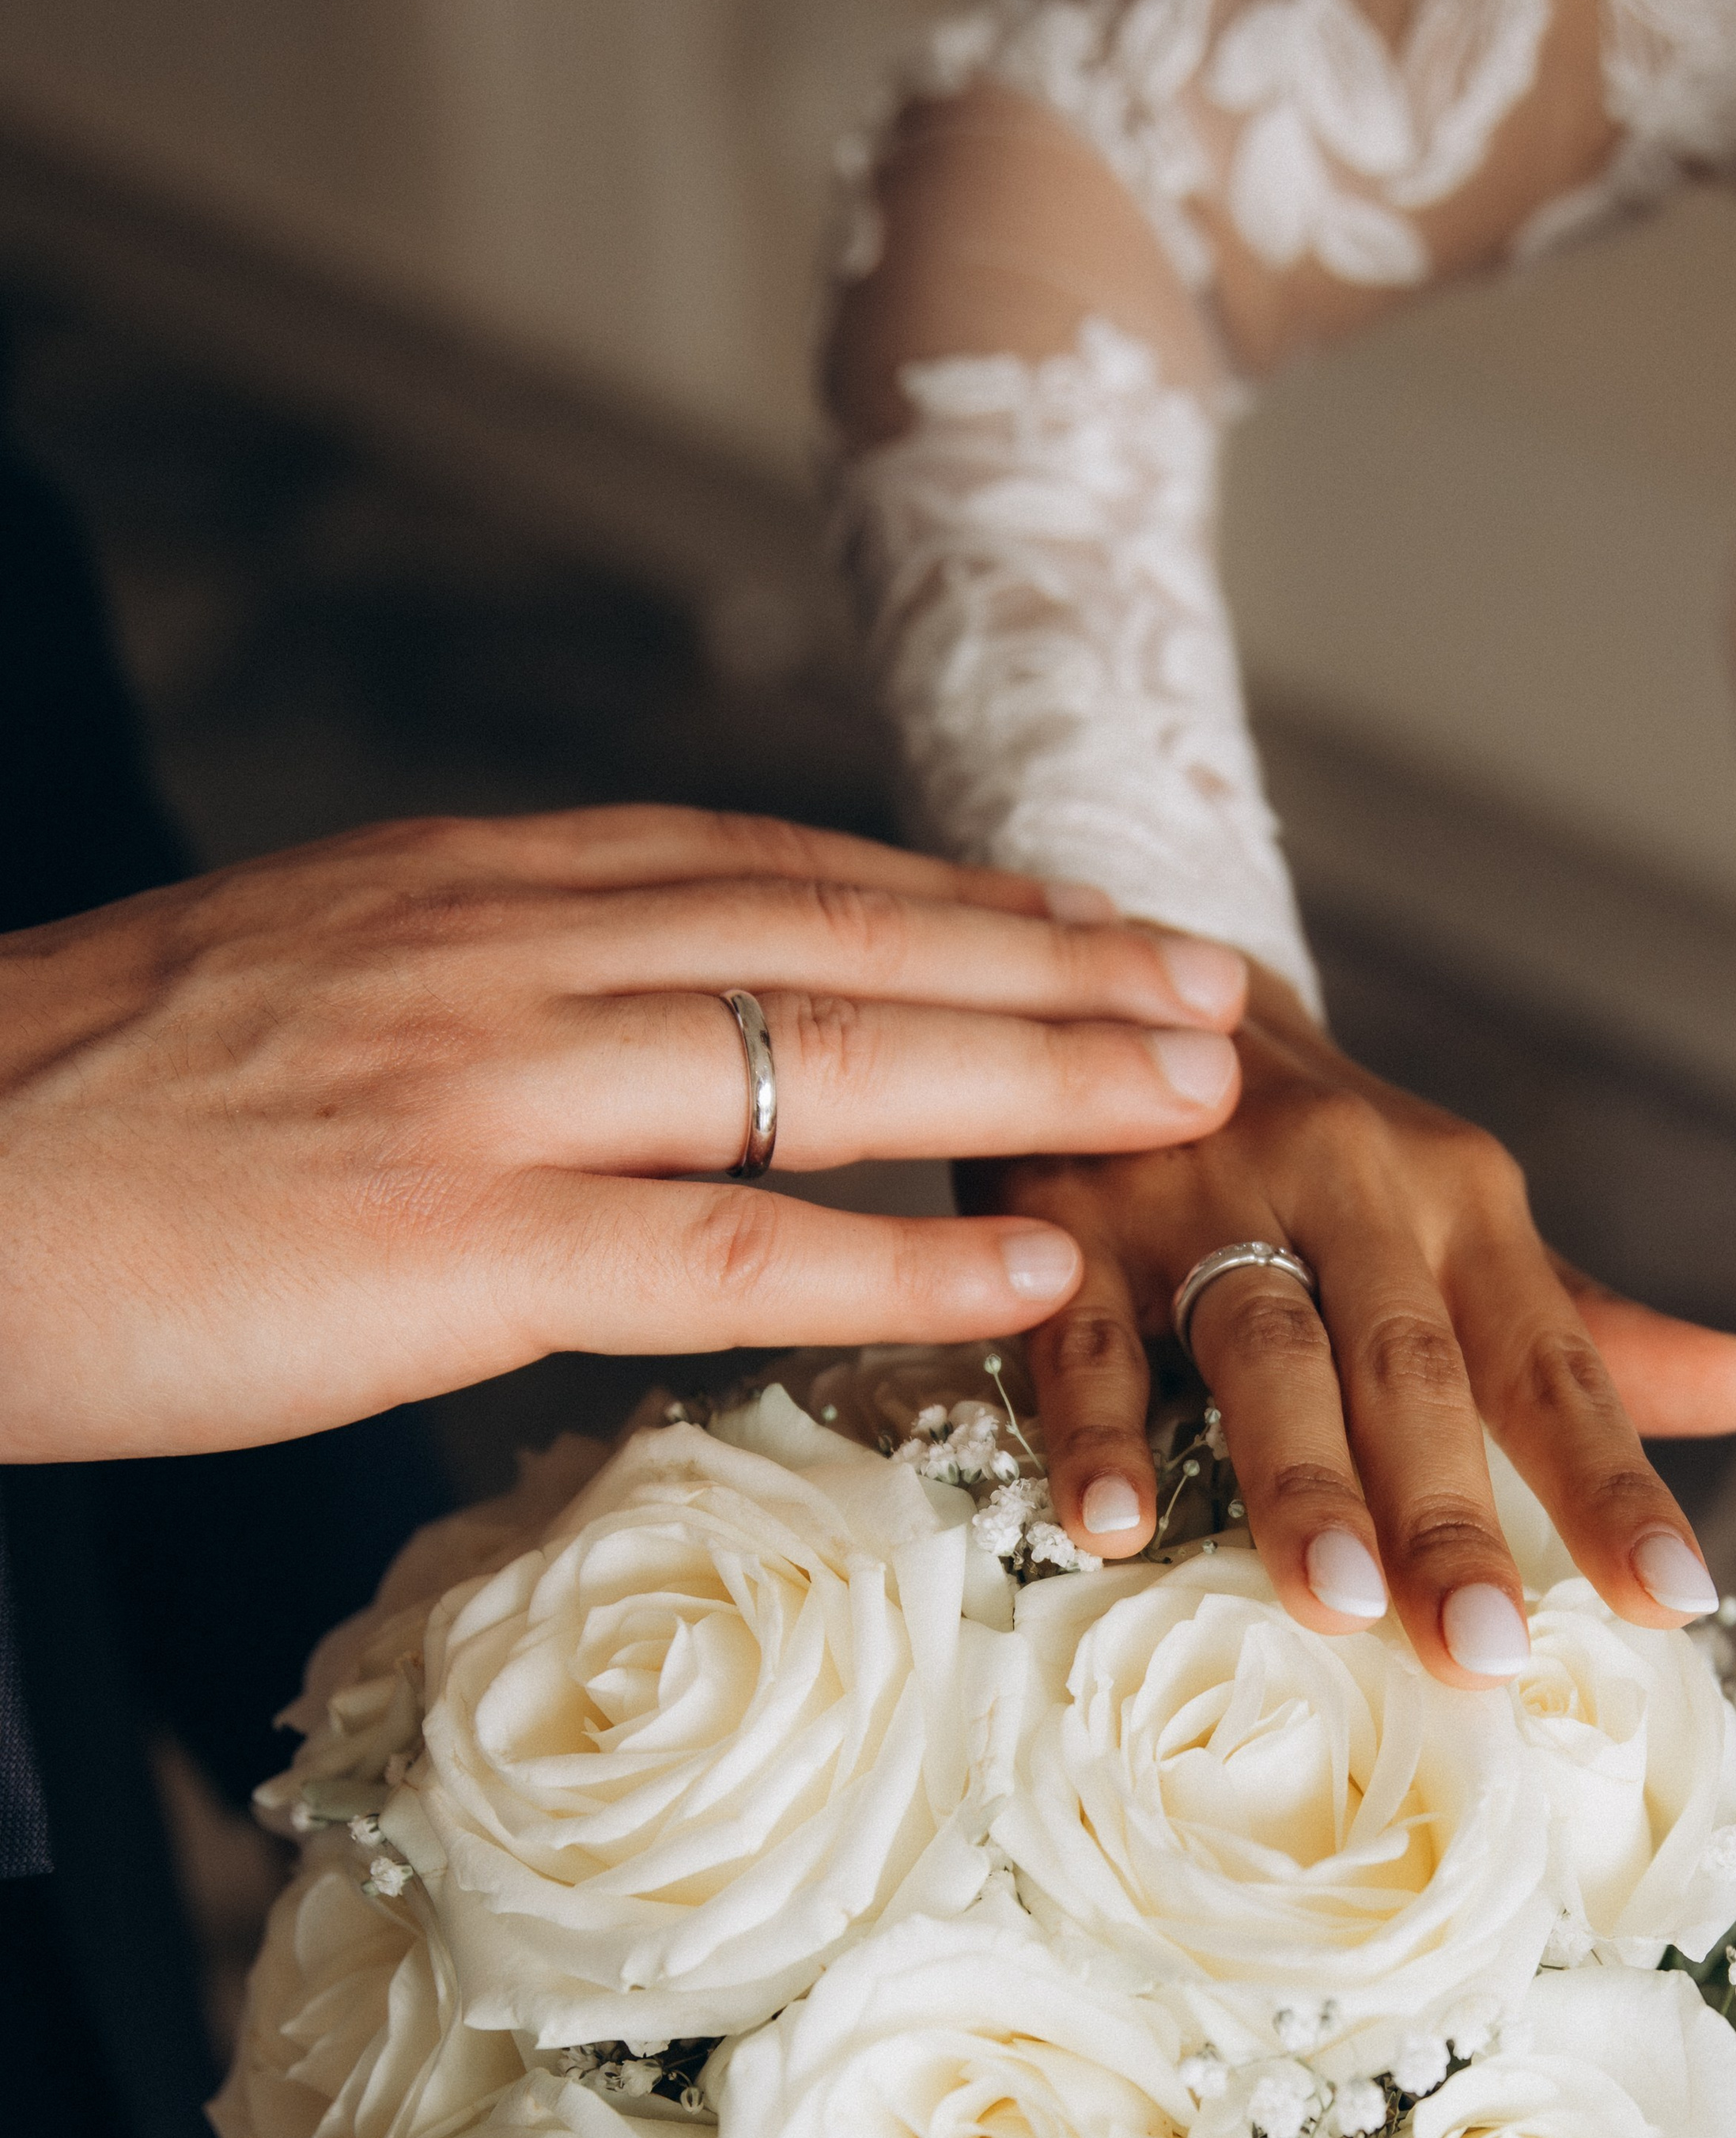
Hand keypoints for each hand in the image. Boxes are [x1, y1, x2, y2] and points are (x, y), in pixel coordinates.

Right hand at [0, 805, 1246, 1462]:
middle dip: (1053, 965)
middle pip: (844, 936)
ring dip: (1033, 1075)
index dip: (956, 901)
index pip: (772, 871)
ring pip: (823, 1057)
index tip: (1089, 927)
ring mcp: (483, 1080)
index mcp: (470, 885)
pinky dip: (894, 1252)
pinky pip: (721, 1243)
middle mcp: (503, 944)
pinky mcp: (443, 1235)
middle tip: (1220, 990)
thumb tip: (612, 1057)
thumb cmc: (75, 1119)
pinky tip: (1029, 1266)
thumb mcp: (304, 999)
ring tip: (1200, 1101)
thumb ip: (477, 1002)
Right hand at [964, 967, 1735, 1686]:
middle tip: (1488, 1654)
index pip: (1551, 1362)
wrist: (1147, 981)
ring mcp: (1202, 1195)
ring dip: (1299, 1474)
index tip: (1679, 1602)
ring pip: (1264, 1344)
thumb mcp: (1460, 1221)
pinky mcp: (1072, 1218)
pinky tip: (1113, 1527)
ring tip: (1336, 1602)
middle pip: (1411, 1368)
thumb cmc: (1326, 1153)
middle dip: (1449, 1512)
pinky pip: (1086, 1334)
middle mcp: (1348, 1188)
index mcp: (1459, 1204)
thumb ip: (1589, 1327)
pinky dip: (1101, 1429)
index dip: (1614, 1482)